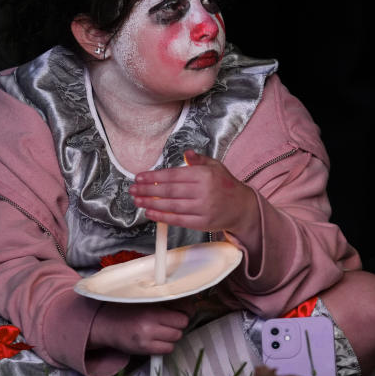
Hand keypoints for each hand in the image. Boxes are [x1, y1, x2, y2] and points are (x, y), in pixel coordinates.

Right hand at [90, 303, 188, 354]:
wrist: (106, 326)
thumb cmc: (127, 312)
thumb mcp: (145, 301)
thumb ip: (165, 302)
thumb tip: (190, 307)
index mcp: (151, 305)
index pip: (183, 309)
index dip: (186, 311)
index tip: (182, 312)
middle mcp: (150, 320)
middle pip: (182, 324)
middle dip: (178, 323)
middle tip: (169, 322)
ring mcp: (147, 336)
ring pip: (176, 337)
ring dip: (172, 335)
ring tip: (161, 331)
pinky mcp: (144, 348)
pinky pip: (168, 349)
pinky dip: (166, 346)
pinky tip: (157, 340)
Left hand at [129, 149, 259, 236]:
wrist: (242, 207)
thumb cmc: (225, 185)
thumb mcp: (215, 166)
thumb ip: (198, 160)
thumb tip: (186, 153)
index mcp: (205, 175)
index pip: (174, 175)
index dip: (154, 177)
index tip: (139, 177)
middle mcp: (203, 191)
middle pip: (169, 191)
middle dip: (148, 190)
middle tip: (133, 190)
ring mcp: (203, 208)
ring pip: (171, 206)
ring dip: (151, 204)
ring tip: (137, 201)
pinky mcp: (202, 223)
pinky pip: (178, 220)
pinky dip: (162, 217)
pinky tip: (150, 213)